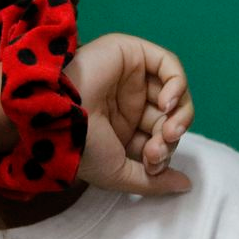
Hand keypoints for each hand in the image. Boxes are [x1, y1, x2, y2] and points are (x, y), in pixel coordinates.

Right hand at [66, 33, 194, 194]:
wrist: (54, 112)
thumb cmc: (79, 145)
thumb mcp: (116, 173)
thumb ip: (151, 182)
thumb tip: (185, 184)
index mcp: (118, 129)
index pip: (155, 138)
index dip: (162, 153)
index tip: (151, 164)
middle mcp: (125, 103)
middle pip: (167, 118)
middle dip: (169, 139)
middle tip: (156, 150)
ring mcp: (129, 77)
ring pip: (173, 94)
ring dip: (179, 116)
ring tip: (167, 131)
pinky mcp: (131, 53)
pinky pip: (168, 65)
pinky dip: (176, 86)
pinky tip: (166, 104)